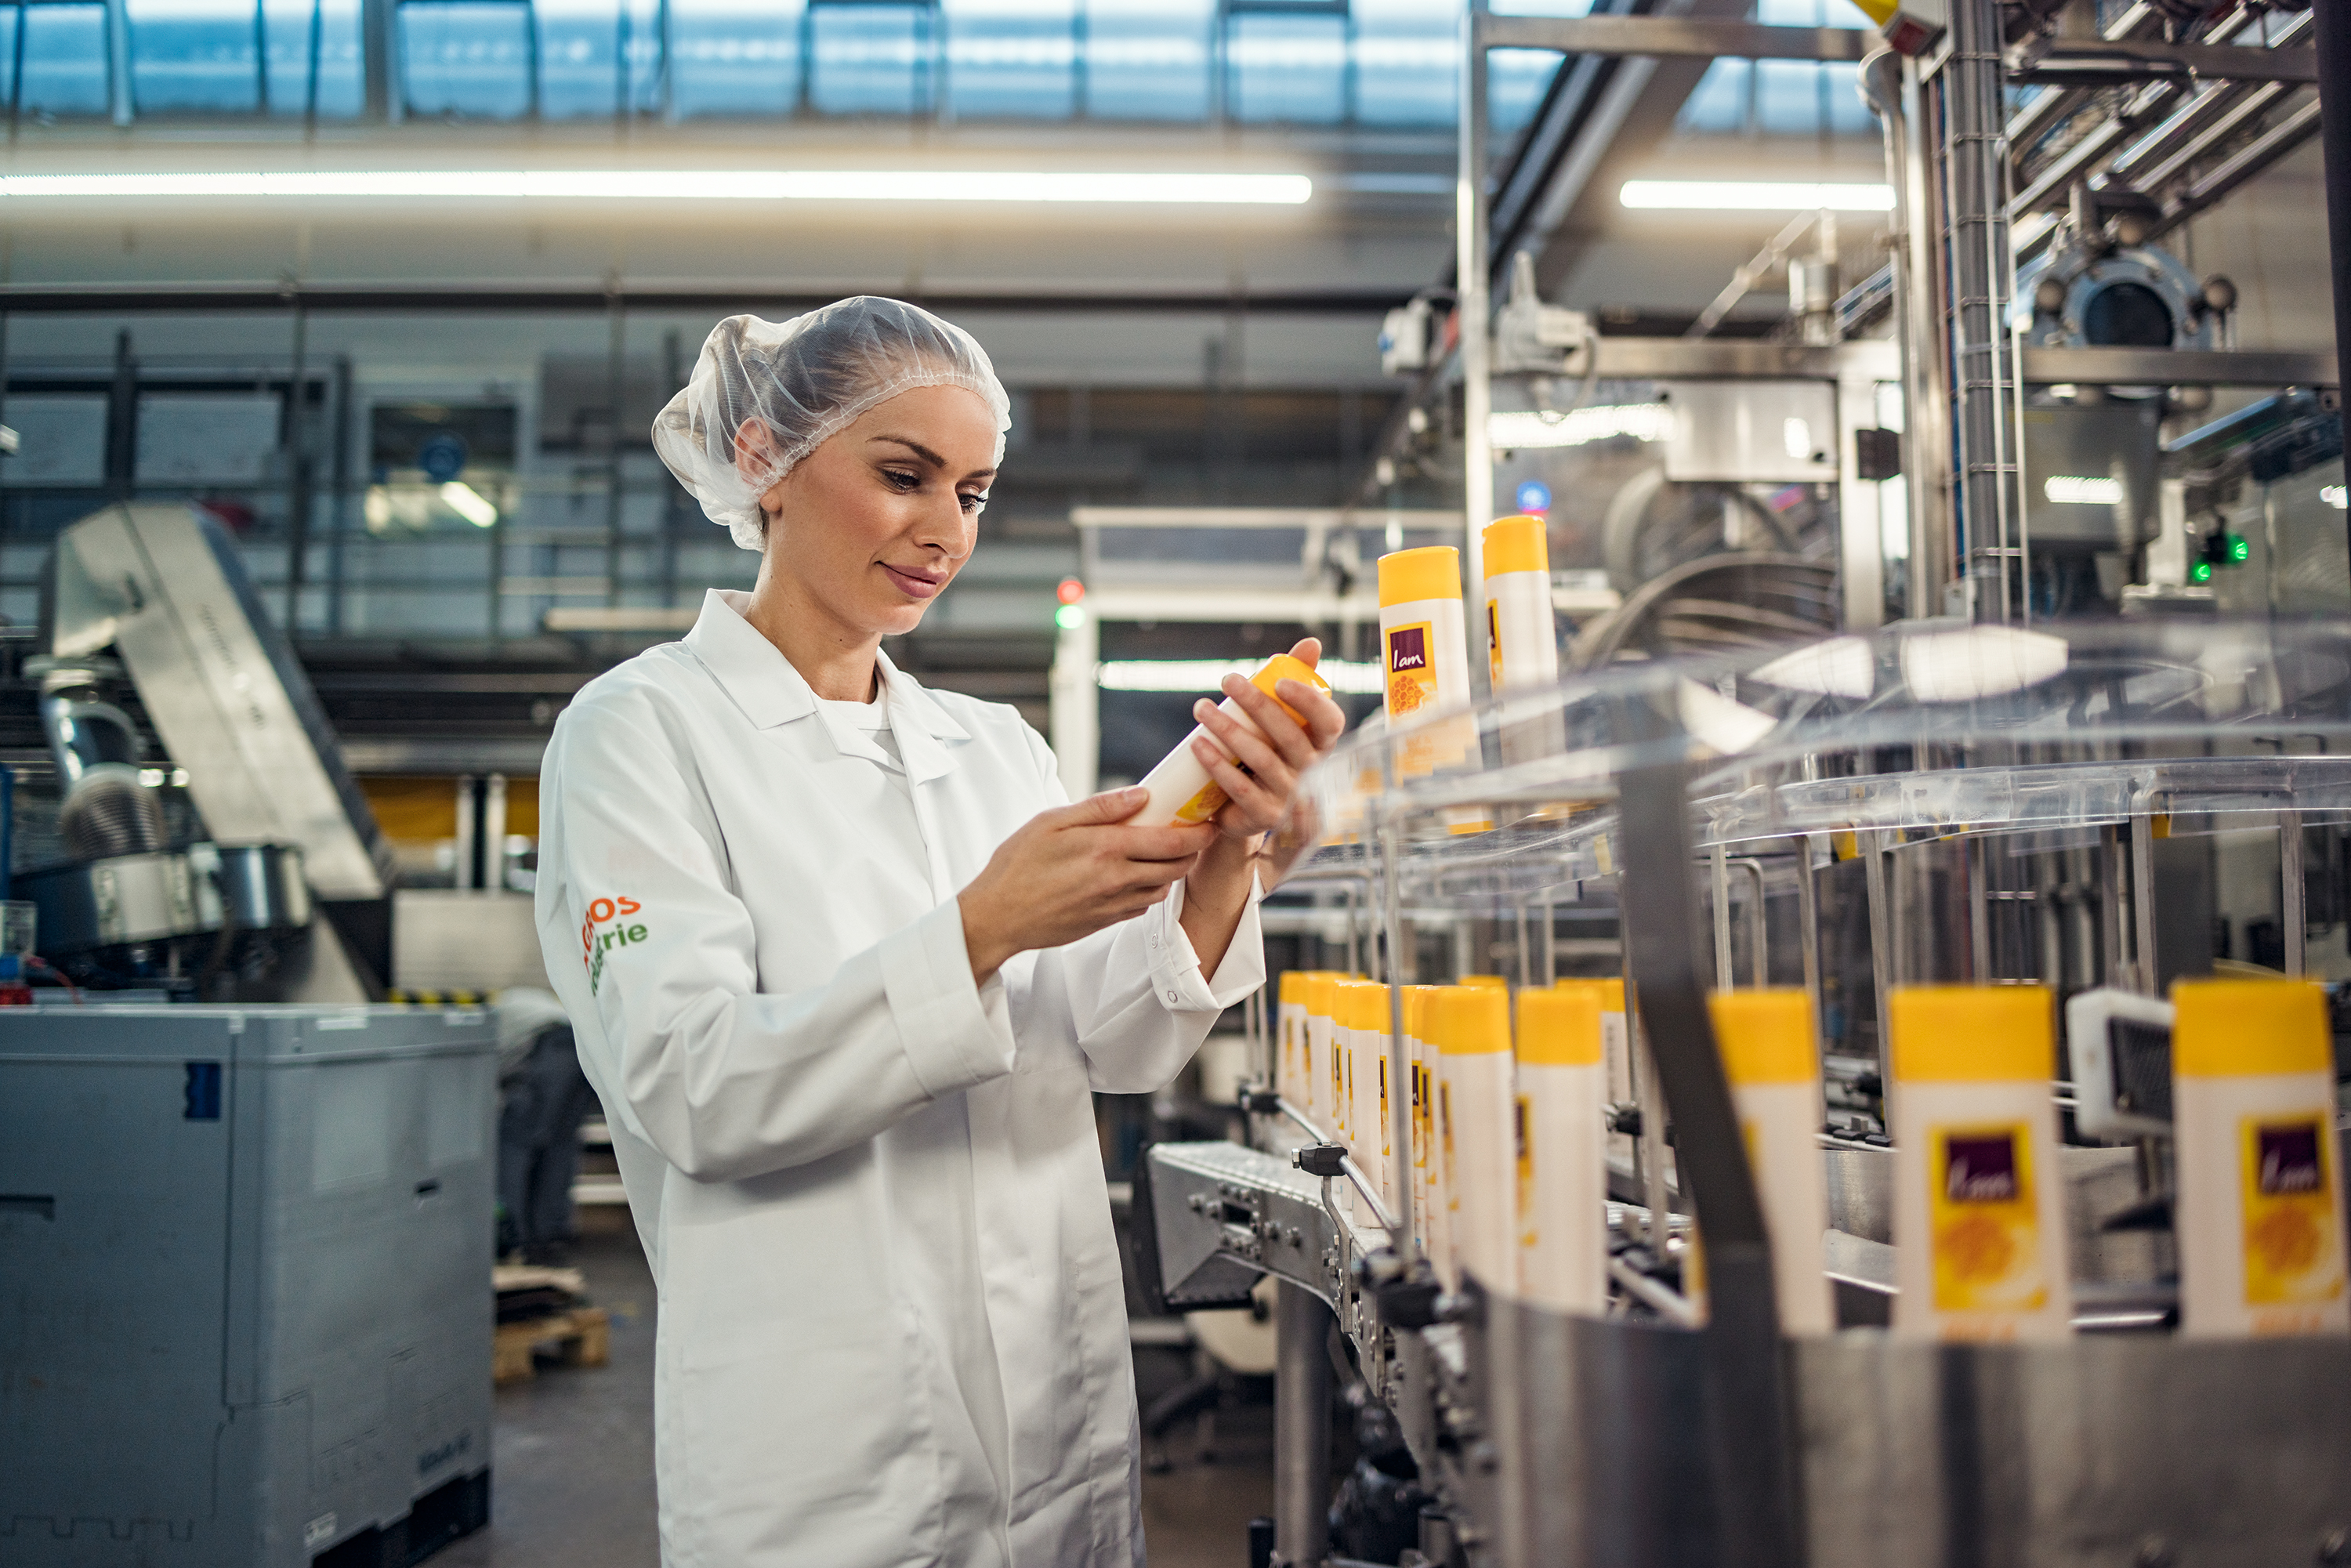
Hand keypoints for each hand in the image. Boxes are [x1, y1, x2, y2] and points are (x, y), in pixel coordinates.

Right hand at [958, 788, 1218, 983]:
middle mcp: (1115, 879)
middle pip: (1175, 867)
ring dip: (1171, 871)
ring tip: (1165, 853)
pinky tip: (1137, 875)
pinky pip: (1142, 905)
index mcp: (1105, 849)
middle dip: (1192, 851)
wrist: (997, 916)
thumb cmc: (1017, 865)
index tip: (1206, 821)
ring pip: (1161, 888)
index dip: (1197, 832)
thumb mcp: (1051, 822)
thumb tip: (1140, 794)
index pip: (1170, 841)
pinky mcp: (1105, 922)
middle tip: (1192, 835)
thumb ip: (1099, 807)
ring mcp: (1112, 905)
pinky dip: (1149, 889)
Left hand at [1188, 637, 1348, 846]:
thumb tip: (1311, 643)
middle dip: (1257, 704)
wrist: (1247, 810)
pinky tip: (1198, 744)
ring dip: (1228, 729)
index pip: (1330, 722)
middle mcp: (1311, 772)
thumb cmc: (1269, 753)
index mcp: (1320, 745)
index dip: (1310, 702)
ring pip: (1261, 759)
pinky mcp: (1264, 815)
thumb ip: (1297, 681)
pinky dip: (1218, 764)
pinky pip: (1240, 788)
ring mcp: (1289, 797)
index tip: (1280, 682)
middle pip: (1288, 735)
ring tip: (1201, 708)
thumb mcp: (1280, 721)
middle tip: (1228, 680)